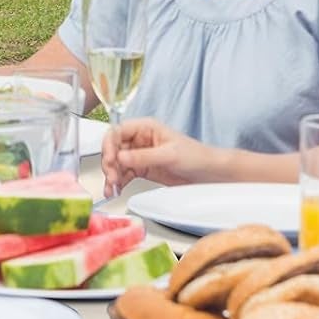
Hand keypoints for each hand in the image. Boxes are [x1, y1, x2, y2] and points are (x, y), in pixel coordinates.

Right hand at [102, 117, 217, 194]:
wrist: (209, 174)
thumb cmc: (196, 156)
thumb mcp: (169, 155)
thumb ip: (143, 156)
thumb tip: (121, 157)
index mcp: (146, 128)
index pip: (118, 131)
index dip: (109, 144)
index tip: (110, 159)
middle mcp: (140, 140)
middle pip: (114, 148)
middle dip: (109, 163)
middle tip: (112, 177)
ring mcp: (140, 156)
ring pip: (117, 163)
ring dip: (112, 175)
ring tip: (113, 188)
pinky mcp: (142, 170)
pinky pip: (124, 174)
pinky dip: (118, 183)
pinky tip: (116, 190)